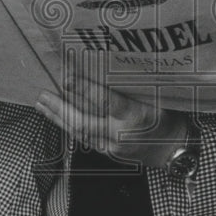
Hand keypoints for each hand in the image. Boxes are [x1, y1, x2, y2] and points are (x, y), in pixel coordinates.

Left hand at [35, 68, 186, 167]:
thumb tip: (109, 63)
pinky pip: (83, 138)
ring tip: (42, 102)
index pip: (106, 101)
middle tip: (44, 92)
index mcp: (137, 115)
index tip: (68, 76)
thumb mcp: (157, 96)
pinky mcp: (107, 152)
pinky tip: (56, 116)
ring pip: (79, 130)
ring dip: (58, 116)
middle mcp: (121, 132)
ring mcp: (112, 145)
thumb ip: (134, 85)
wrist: (173, 150)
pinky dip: (67, 125)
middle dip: (60, 106)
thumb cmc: (168, 117)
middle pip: (84, 120)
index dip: (85, 89)